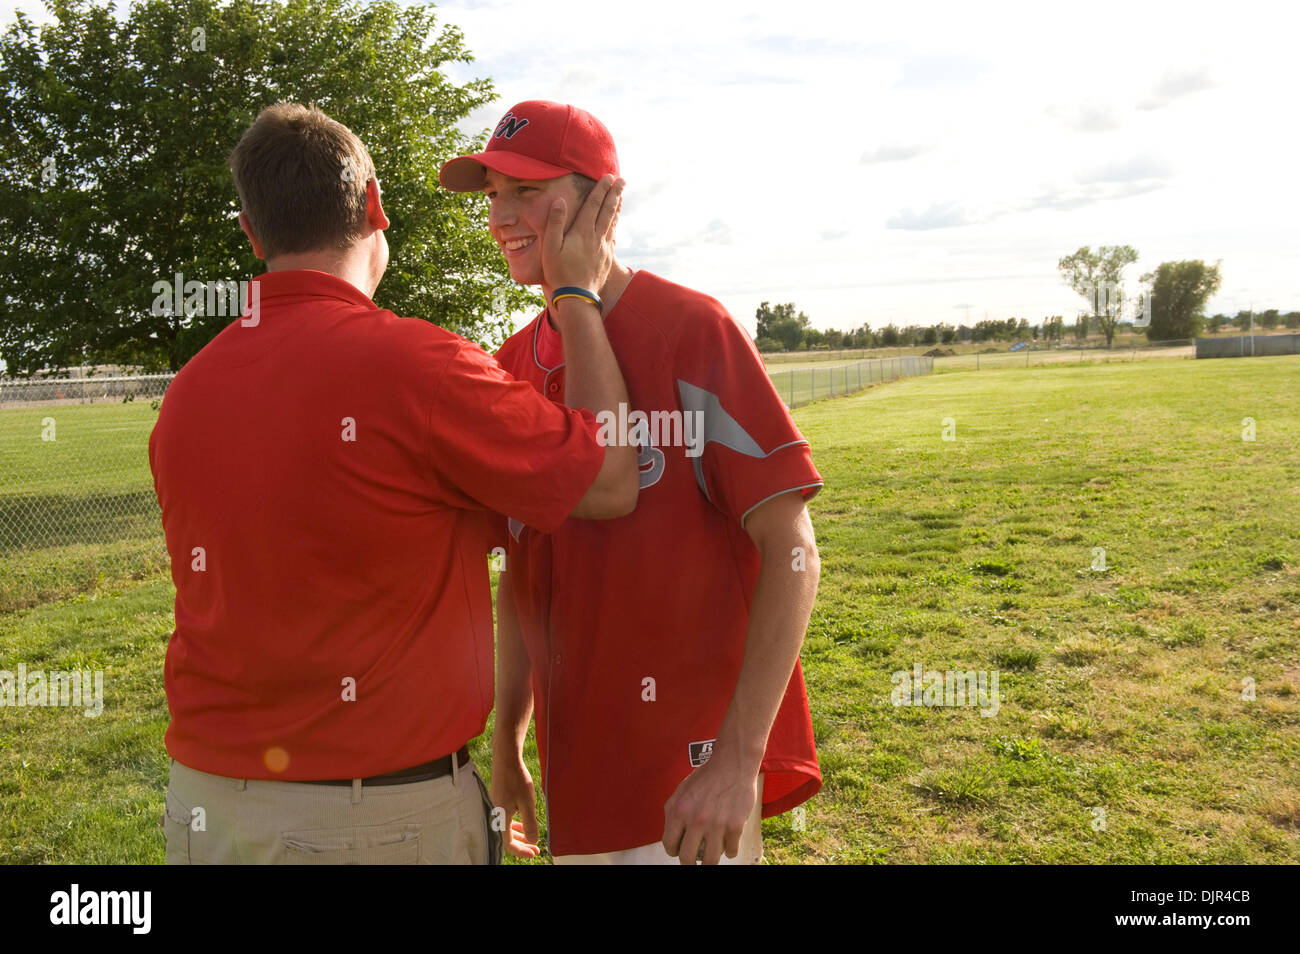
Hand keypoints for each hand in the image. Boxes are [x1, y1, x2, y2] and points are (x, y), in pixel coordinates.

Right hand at [490, 751, 539, 858]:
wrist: (506, 758)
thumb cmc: (517, 778)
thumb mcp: (527, 802)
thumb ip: (530, 823)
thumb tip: (533, 841)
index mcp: (501, 817)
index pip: (508, 843)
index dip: (521, 851)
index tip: (535, 851)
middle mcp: (496, 813)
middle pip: (506, 838)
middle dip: (522, 845)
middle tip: (535, 849)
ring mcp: (496, 806)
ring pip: (506, 828)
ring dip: (519, 835)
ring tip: (531, 838)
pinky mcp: (499, 800)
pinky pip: (506, 819)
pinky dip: (515, 825)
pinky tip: (523, 823)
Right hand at [541, 173, 623, 294]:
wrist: (577, 296)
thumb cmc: (559, 272)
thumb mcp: (550, 247)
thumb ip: (555, 222)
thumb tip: (560, 201)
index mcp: (582, 232)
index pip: (593, 205)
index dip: (601, 190)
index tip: (608, 177)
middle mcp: (596, 237)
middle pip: (607, 210)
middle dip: (614, 194)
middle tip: (622, 180)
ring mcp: (603, 248)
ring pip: (612, 222)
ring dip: (617, 207)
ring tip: (621, 196)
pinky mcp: (606, 258)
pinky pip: (613, 236)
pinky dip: (616, 225)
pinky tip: (616, 222)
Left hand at [661, 749, 758, 864]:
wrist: (733, 764)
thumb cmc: (707, 776)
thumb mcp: (681, 790)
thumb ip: (674, 812)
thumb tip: (672, 835)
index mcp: (679, 811)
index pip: (669, 844)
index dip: (673, 851)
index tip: (679, 851)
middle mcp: (696, 820)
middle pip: (687, 858)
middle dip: (688, 863)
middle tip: (694, 861)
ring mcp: (717, 824)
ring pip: (710, 861)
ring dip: (709, 862)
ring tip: (710, 857)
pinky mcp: (735, 826)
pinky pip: (730, 851)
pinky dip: (729, 851)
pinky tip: (728, 845)